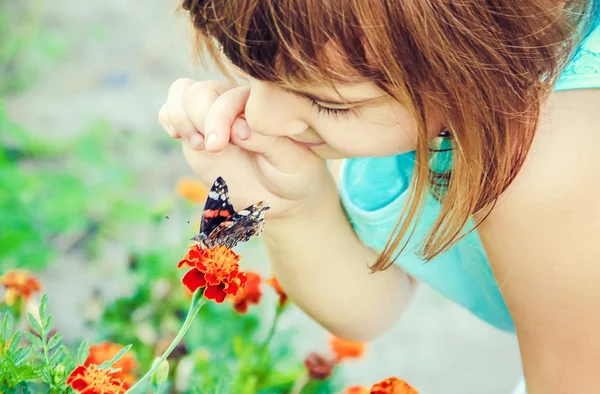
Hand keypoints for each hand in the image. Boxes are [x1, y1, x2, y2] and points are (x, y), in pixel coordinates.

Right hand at [158, 78, 334, 218]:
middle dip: (200, 118)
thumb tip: (238, 126)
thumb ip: (269, 141)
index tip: (221, 144)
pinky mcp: (195, 130)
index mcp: (264, 103)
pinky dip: (168, 118)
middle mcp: (237, 103)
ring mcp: (213, 114)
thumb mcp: (293, 162)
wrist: (280, 198)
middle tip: (212, 148)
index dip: (221, 115)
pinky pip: (171, 109)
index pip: (234, 94)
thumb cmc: (294, 175)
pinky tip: (178, 137)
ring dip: (182, 117)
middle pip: (203, 90)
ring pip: (184, 93)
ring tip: (198, 144)